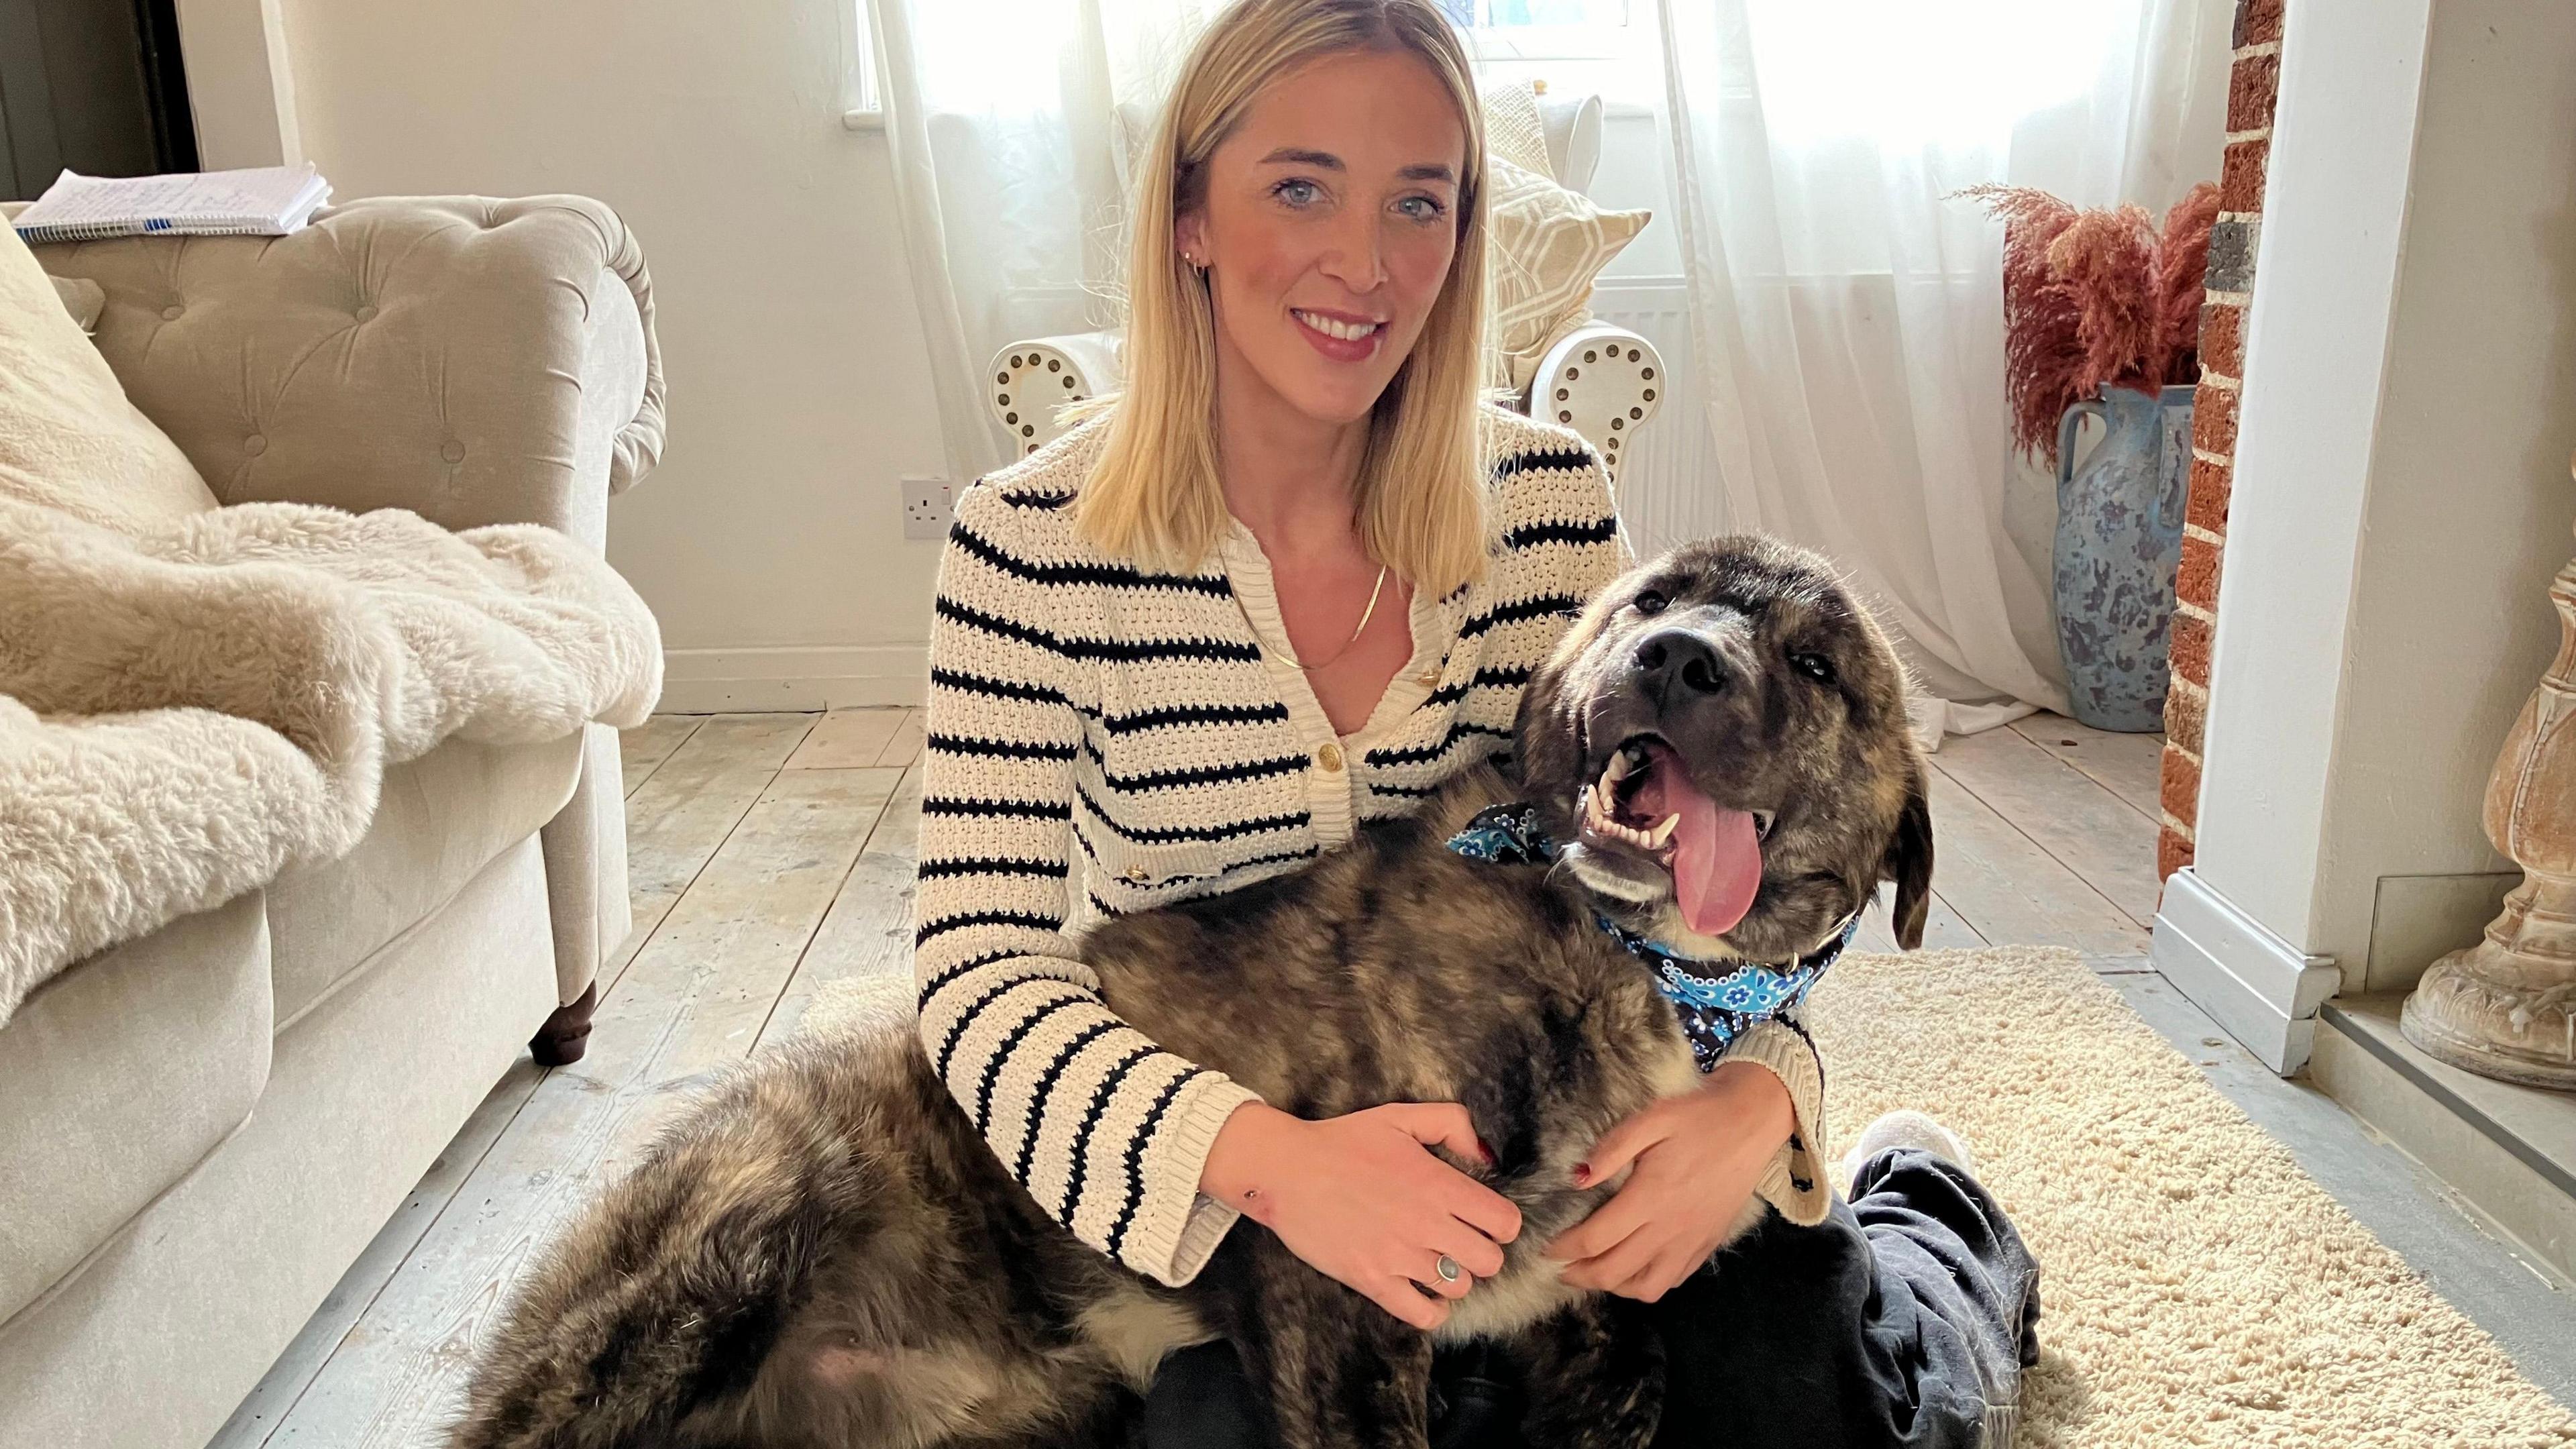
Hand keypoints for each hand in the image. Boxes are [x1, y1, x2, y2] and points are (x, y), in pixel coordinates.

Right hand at [1202, 1101, 1520, 1330]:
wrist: (1286, 1170)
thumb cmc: (1343, 1141)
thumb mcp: (1401, 1116)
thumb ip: (1452, 1124)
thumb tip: (1484, 1156)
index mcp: (1439, 1184)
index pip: (1505, 1223)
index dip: (1500, 1223)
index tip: (1482, 1219)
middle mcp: (1427, 1224)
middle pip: (1490, 1262)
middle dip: (1482, 1254)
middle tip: (1461, 1243)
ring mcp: (1399, 1256)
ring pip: (1459, 1288)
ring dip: (1454, 1277)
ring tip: (1436, 1263)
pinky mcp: (1372, 1280)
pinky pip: (1423, 1315)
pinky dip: (1431, 1309)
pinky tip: (1423, 1292)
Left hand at [1544, 1062, 1792, 1301]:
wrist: (1752, 1123)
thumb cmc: (1699, 1117)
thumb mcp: (1652, 1119)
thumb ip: (1612, 1149)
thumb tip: (1577, 1178)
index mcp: (1651, 1197)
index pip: (1596, 1239)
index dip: (1565, 1249)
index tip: (1546, 1247)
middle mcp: (1671, 1228)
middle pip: (1615, 1271)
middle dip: (1580, 1276)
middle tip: (1559, 1269)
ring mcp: (1692, 1242)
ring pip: (1646, 1287)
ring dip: (1614, 1286)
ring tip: (1593, 1273)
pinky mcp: (1708, 1245)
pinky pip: (1673, 1280)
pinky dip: (1647, 1284)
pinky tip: (1633, 1270)